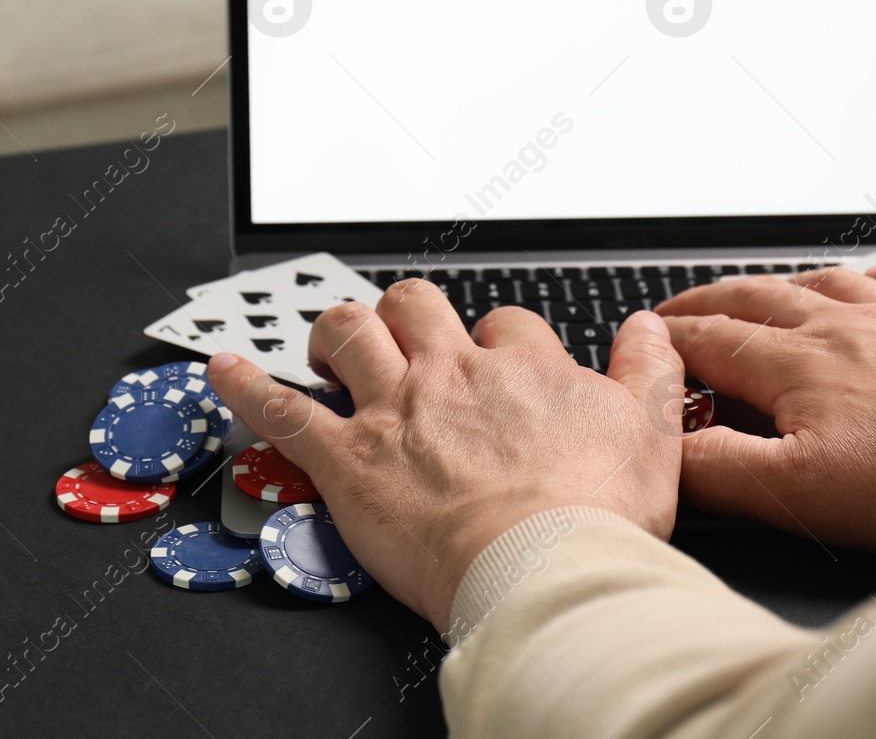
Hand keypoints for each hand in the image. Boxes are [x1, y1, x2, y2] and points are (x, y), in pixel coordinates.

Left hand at [206, 280, 685, 630]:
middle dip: (406, 314)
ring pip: (348, 334)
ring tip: (330, 345)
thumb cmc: (595, 516)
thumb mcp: (653, 434)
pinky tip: (222, 369)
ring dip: (336, 333)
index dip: (498, 341)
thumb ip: (652, 371)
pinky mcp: (349, 461)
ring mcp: (395, 413)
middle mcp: (452, 375)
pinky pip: (284, 410)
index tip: (497, 365)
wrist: (542, 568)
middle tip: (403, 338)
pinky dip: (247, 387)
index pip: (505, 325)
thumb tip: (652, 329)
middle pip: (415, 308)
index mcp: (522, 369)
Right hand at [656, 265, 875, 552]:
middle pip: (756, 299)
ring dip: (780, 284)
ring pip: (825, 282)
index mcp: (799, 362)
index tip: (643, 348)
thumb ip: (724, 469)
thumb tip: (667, 452)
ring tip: (760, 290)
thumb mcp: (804, 490)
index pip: (710, 342)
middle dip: (708, 304)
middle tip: (679, 312)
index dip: (668, 346)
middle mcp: (845, 325)